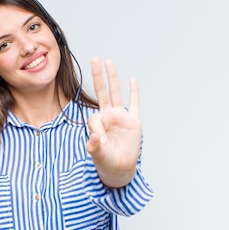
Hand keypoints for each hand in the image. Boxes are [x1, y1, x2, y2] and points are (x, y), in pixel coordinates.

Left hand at [86, 58, 141, 187]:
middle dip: (98, 76)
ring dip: (113, 78)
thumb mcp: (98, 156)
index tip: (101, 142)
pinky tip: (132, 80)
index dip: (97, 129)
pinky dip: (134, 92)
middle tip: (94, 59)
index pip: (94, 117)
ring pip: (116, 93)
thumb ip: (94, 147)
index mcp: (98, 124)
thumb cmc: (106, 162)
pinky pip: (134, 103)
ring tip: (109, 62)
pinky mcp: (134, 121)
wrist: (120, 170)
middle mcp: (109, 116)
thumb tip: (95, 138)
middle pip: (102, 92)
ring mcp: (121, 117)